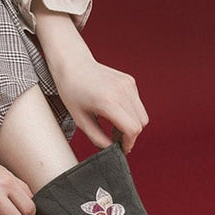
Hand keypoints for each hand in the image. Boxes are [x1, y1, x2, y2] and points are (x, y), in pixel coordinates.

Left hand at [32, 0, 148, 153]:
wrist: (73, 64)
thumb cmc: (72, 91)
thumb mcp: (80, 120)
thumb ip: (97, 139)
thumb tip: (111, 150)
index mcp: (107, 101)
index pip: (132, 129)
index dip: (129, 143)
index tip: (120, 149)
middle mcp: (122, 91)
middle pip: (140, 124)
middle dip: (130, 136)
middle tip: (114, 139)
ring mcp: (128, 84)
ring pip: (141, 115)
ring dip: (131, 125)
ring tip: (113, 127)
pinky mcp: (130, 81)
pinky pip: (137, 105)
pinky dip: (130, 114)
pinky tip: (115, 114)